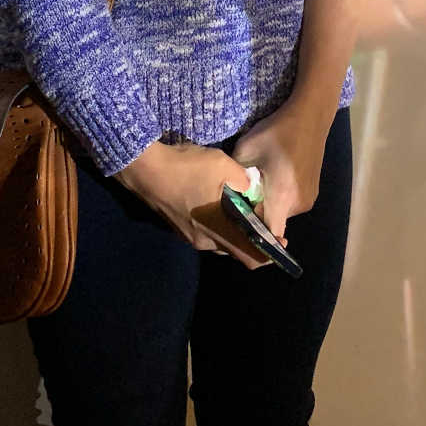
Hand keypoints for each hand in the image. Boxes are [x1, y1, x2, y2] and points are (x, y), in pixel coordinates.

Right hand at [117, 142, 267, 267]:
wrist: (145, 169)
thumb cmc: (188, 170)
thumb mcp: (225, 167)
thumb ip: (246, 182)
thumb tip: (253, 190)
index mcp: (219, 232)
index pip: (250, 258)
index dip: (270, 254)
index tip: (280, 241)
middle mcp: (204, 242)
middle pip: (235, 249)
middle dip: (251, 237)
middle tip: (260, 216)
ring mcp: (188, 236)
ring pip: (219, 239)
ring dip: (232, 229)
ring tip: (240, 207)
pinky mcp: (177, 227)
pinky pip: (204, 232)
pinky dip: (216, 223)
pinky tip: (216, 201)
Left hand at [233, 102, 328, 242]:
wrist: (310, 116)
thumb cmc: (277, 132)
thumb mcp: (246, 150)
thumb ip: (234, 177)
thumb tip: (227, 193)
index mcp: (282, 197)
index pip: (268, 234)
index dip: (252, 236)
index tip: (237, 227)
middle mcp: (298, 205)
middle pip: (272, 223)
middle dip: (256, 213)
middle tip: (244, 195)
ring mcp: (308, 200)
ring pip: (281, 213)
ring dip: (269, 204)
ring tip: (261, 181)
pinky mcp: (313, 193)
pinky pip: (290, 204)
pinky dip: (280, 197)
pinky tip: (275, 176)